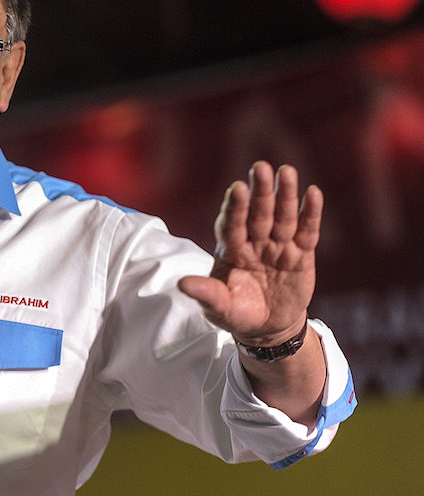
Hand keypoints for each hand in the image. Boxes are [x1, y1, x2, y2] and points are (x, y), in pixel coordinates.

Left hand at [178, 161, 322, 346]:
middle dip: (260, 192)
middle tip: (260, 168)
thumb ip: (206, 294)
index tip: (236, 189)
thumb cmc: (237, 312)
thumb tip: (182, 284)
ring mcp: (278, 246)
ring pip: (282, 217)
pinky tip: (313, 193)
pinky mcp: (301, 253)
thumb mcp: (219, 308)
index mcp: (231, 250)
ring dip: (285, 194)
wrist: (267, 327)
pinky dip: (310, 213)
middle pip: (257, 213)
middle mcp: (254, 242)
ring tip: (287, 172)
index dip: (235, 208)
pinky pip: (306, 231)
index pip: (232, 225)